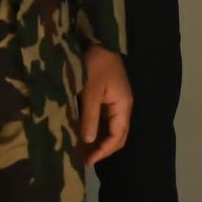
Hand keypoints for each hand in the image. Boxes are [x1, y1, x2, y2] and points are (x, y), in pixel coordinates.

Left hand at [79, 46, 133, 165]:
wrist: (97, 40)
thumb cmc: (95, 64)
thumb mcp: (91, 91)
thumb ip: (90, 117)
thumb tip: (88, 142)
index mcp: (123, 106)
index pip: (118, 136)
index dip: (104, 151)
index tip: (88, 161)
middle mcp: (121, 107)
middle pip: (116, 135)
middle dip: (101, 149)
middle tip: (82, 160)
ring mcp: (113, 102)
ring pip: (108, 128)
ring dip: (96, 141)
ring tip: (79, 152)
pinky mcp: (104, 97)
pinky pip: (101, 119)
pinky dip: (92, 129)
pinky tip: (79, 135)